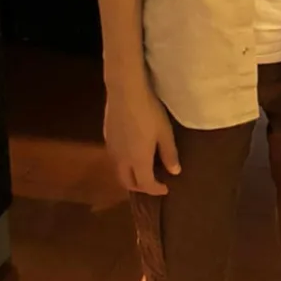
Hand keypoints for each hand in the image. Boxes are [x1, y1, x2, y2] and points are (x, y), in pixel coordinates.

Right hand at [104, 78, 180, 194]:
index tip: (166, 188)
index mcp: (138, 161)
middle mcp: (121, 160)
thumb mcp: (165, 133)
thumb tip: (174, 171)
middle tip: (153, 182)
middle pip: (128, 182)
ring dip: (130, 176)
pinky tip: (131, 152)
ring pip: (119, 172)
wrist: (125, 91)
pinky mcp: (106, 137)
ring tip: (142, 169)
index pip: (145, 185)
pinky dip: (124, 163)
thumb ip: (169, 154)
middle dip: (141, 187)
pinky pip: (115, 158)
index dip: (156, 190)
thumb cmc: (149, 112)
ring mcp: (111, 149)